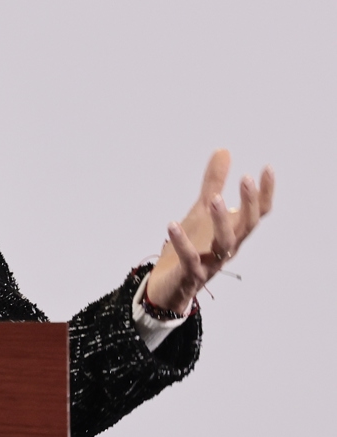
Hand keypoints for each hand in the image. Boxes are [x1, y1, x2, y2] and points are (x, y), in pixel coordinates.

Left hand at [145, 149, 274, 314]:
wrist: (170, 285)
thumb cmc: (192, 246)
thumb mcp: (201, 210)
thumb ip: (213, 183)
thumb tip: (224, 150)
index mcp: (233, 232)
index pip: (257, 213)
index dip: (264, 193)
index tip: (266, 168)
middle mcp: (227, 247)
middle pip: (247, 226)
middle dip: (249, 203)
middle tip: (245, 178)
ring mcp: (211, 262)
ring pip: (224, 243)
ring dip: (221, 221)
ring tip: (214, 198)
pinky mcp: (191, 274)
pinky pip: (190, 260)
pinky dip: (182, 243)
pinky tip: (172, 225)